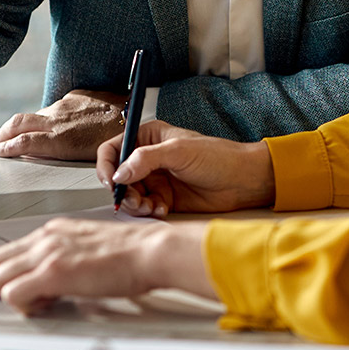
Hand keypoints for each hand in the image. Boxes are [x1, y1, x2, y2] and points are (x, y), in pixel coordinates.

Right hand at [0, 89, 127, 160]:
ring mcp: (65, 105)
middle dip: (2, 133)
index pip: (22, 141)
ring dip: (24, 125)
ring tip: (16, 134)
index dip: (5, 147)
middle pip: (18, 123)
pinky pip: (57, 107)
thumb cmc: (116, 141)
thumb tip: (46, 150)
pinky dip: (50, 116)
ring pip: (38, 115)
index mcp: (59, 138)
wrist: (137, 110)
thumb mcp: (86, 156)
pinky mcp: (76, 95)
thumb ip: (62, 150)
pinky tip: (53, 122)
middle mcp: (57, 119)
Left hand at [0, 217, 213, 312]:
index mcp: (52, 231)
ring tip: (44, 301)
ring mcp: (46, 253)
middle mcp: (44, 238)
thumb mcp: (88, 247)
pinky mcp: (53, 272)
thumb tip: (49, 279)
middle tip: (24, 299)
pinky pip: (12, 294)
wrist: (150, 252)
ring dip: (13, 296)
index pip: (4, 251)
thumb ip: (64, 257)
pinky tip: (49, 303)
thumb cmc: (131, 255)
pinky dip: (23, 306)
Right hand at [94, 121, 274, 214]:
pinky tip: (161, 210)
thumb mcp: (179, 151)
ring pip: (129, 195)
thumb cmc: (218, 157)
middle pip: (117, 177)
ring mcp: (156, 179)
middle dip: (122, 191)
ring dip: (135, 204)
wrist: (243, 181)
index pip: (113, 149)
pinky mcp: (164, 198)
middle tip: (134, 200)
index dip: (106, 166)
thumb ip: (146, 159)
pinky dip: (148, 212)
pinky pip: (144, 208)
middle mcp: (148, 158)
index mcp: (148, 138)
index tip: (111, 182)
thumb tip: (119, 173)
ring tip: (150, 207)